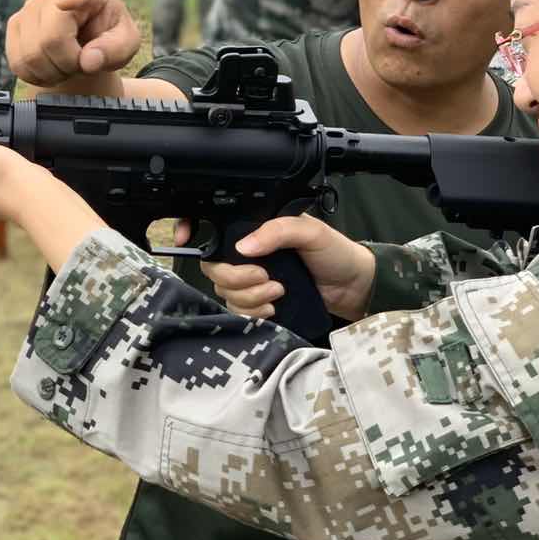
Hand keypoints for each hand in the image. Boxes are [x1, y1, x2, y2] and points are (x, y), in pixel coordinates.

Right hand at [6, 0, 141, 87]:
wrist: (88, 39)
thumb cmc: (109, 37)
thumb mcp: (126, 43)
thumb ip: (114, 50)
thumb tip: (88, 61)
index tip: (64, 2)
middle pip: (50, 39)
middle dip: (67, 64)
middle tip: (81, 65)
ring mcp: (29, 7)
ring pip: (30, 55)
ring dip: (52, 73)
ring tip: (68, 67)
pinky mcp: (14, 25)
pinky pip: (18, 62)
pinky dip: (36, 76)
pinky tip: (50, 69)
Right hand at [185, 214, 374, 322]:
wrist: (354, 288)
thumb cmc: (335, 252)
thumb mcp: (310, 232)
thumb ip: (277, 231)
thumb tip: (243, 247)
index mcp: (255, 229)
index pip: (213, 227)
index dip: (191, 230)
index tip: (184, 238)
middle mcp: (247, 253)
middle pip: (214, 267)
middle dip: (236, 278)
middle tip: (267, 278)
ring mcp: (251, 280)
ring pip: (224, 292)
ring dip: (249, 296)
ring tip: (278, 292)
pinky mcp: (258, 304)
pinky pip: (237, 312)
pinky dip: (252, 313)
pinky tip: (273, 308)